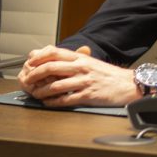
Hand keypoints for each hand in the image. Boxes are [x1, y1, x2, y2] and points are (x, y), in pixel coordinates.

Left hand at [18, 45, 141, 106]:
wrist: (129, 85)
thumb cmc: (108, 75)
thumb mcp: (90, 62)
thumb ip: (73, 61)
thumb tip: (53, 62)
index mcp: (80, 57)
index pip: (53, 52)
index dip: (38, 57)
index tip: (29, 63)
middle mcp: (81, 67)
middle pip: (51, 67)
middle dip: (35, 74)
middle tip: (27, 80)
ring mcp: (84, 81)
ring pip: (56, 85)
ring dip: (42, 91)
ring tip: (36, 94)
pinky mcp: (89, 95)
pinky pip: (67, 99)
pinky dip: (54, 102)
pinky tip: (48, 103)